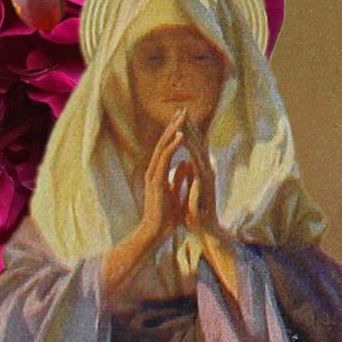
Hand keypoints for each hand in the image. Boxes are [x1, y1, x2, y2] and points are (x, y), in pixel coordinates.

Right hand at [139, 113, 192, 242]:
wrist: (156, 232)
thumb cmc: (167, 216)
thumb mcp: (177, 192)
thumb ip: (180, 177)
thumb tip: (187, 163)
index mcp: (160, 172)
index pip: (168, 147)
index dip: (176, 133)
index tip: (184, 119)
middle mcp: (154, 169)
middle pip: (165, 142)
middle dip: (174, 125)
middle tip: (182, 110)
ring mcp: (154, 173)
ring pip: (163, 146)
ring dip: (173, 130)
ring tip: (181, 117)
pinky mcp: (156, 179)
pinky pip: (164, 158)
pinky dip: (172, 145)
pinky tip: (180, 135)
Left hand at [179, 121, 240, 288]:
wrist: (205, 230)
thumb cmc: (197, 211)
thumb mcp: (191, 188)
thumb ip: (190, 174)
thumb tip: (188, 162)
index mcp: (202, 170)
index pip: (194, 146)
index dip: (187, 131)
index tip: (179, 116)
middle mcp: (206, 170)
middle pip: (198, 143)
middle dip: (189, 126)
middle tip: (182, 109)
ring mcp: (207, 176)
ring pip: (198, 150)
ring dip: (190, 134)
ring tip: (182, 119)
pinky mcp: (204, 183)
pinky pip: (196, 162)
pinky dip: (190, 149)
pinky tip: (184, 139)